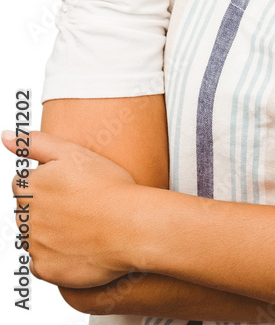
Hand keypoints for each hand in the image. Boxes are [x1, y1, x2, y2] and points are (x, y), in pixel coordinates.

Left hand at [3, 128, 138, 287]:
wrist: (129, 226)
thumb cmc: (107, 185)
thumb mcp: (72, 152)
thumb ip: (35, 143)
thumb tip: (6, 137)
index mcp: (29, 187)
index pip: (23, 183)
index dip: (47, 183)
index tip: (70, 185)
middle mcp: (24, 218)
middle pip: (28, 211)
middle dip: (46, 208)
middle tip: (80, 204)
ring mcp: (33, 246)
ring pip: (36, 237)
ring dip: (51, 232)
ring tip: (83, 225)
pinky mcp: (45, 269)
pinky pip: (43, 262)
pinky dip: (57, 256)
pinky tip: (80, 245)